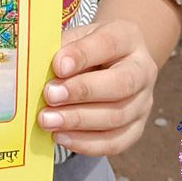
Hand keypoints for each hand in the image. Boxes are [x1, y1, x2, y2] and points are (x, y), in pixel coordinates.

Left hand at [37, 19, 156, 156]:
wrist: (114, 61)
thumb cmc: (88, 48)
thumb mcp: (77, 37)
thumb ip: (62, 49)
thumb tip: (37, 68)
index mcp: (128, 37)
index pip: (108, 44)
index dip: (82, 56)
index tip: (57, 66)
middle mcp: (143, 70)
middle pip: (120, 84)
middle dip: (82, 92)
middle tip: (49, 96)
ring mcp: (144, 102)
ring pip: (117, 117)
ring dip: (78, 121)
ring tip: (48, 120)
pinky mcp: (137, 128)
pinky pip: (116, 142)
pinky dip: (86, 143)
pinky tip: (61, 137)